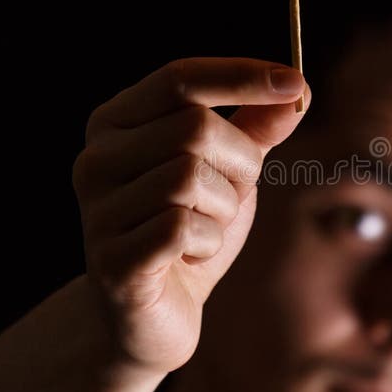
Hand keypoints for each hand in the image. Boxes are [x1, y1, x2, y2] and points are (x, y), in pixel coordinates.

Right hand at [72, 58, 309, 372]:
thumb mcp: (229, 173)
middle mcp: (96, 159)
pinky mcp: (112, 260)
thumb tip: (295, 90)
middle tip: (229, 197)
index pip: (179, 78)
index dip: (240, 75)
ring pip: (190, 177)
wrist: (154, 316)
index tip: (295, 83)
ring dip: (223, 208)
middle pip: (195, 127)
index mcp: (117, 124)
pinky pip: (182, 228)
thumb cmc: (191, 232)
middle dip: (238, 164)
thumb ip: (256, 130)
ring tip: (204, 230)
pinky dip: (208, 243)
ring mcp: (97, 210)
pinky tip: (191, 257)